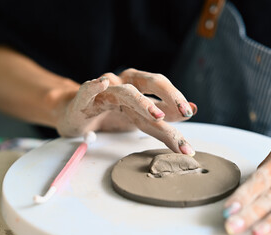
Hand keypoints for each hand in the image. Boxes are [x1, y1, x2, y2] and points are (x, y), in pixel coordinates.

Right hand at [56, 68, 196, 154]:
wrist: (77, 112)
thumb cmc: (110, 113)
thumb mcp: (141, 115)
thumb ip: (165, 113)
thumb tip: (193, 109)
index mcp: (140, 87)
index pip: (164, 93)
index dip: (179, 102)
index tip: (192, 115)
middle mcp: (126, 84)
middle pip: (151, 84)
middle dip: (170, 97)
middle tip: (184, 113)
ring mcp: (105, 90)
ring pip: (125, 91)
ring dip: (141, 102)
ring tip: (157, 115)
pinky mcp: (84, 98)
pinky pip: (87, 90)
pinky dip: (93, 87)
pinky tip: (100, 85)